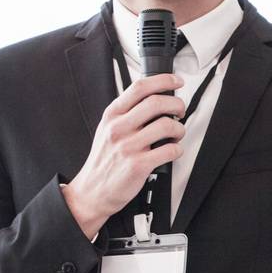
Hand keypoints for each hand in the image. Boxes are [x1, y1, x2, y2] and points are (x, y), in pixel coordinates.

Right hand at [61, 72, 186, 238]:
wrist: (91, 191)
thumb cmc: (104, 159)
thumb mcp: (107, 129)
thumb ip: (127, 113)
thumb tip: (155, 97)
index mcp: (112, 115)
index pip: (140, 88)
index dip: (163, 81)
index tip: (177, 82)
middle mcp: (119, 128)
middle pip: (157, 103)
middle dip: (177, 105)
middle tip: (180, 112)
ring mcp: (128, 146)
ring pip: (168, 126)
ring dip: (179, 130)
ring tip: (175, 135)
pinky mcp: (139, 165)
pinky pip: (170, 150)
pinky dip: (178, 150)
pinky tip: (172, 151)